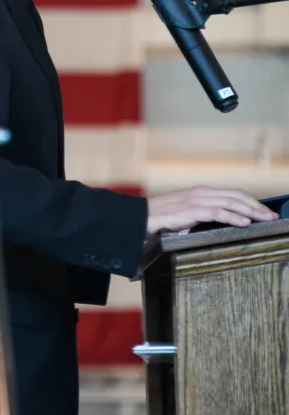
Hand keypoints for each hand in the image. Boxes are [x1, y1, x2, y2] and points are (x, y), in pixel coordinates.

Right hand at [145, 186, 277, 234]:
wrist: (142, 216)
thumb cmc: (162, 216)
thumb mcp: (187, 212)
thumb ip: (203, 213)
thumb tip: (221, 222)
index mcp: (201, 192)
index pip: (232, 194)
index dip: (250, 202)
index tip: (264, 211)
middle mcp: (202, 193)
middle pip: (236, 196)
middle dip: (257, 206)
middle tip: (272, 216)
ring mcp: (197, 200)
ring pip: (231, 202)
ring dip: (251, 211)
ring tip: (265, 219)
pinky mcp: (192, 210)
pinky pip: (218, 212)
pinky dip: (234, 216)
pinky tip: (245, 222)